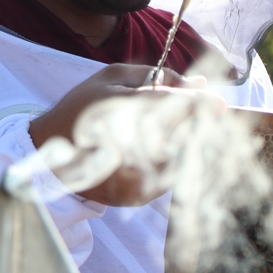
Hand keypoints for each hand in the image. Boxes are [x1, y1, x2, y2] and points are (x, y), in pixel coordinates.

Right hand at [29, 64, 209, 205]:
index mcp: (116, 110)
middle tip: (213, 114)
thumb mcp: (112, 79)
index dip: (198, 105)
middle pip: (180, 134)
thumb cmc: (82, 108)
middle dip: (198, 123)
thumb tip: (200, 82)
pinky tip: (167, 150)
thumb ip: (158, 76)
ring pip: (180, 158)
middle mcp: (124, 146)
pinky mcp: (139, 195)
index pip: (167, 106)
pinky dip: (177, 162)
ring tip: (189, 131)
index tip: (220, 103)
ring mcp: (132, 174)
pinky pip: (172, 176)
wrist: (52, 158)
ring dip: (190, 144)